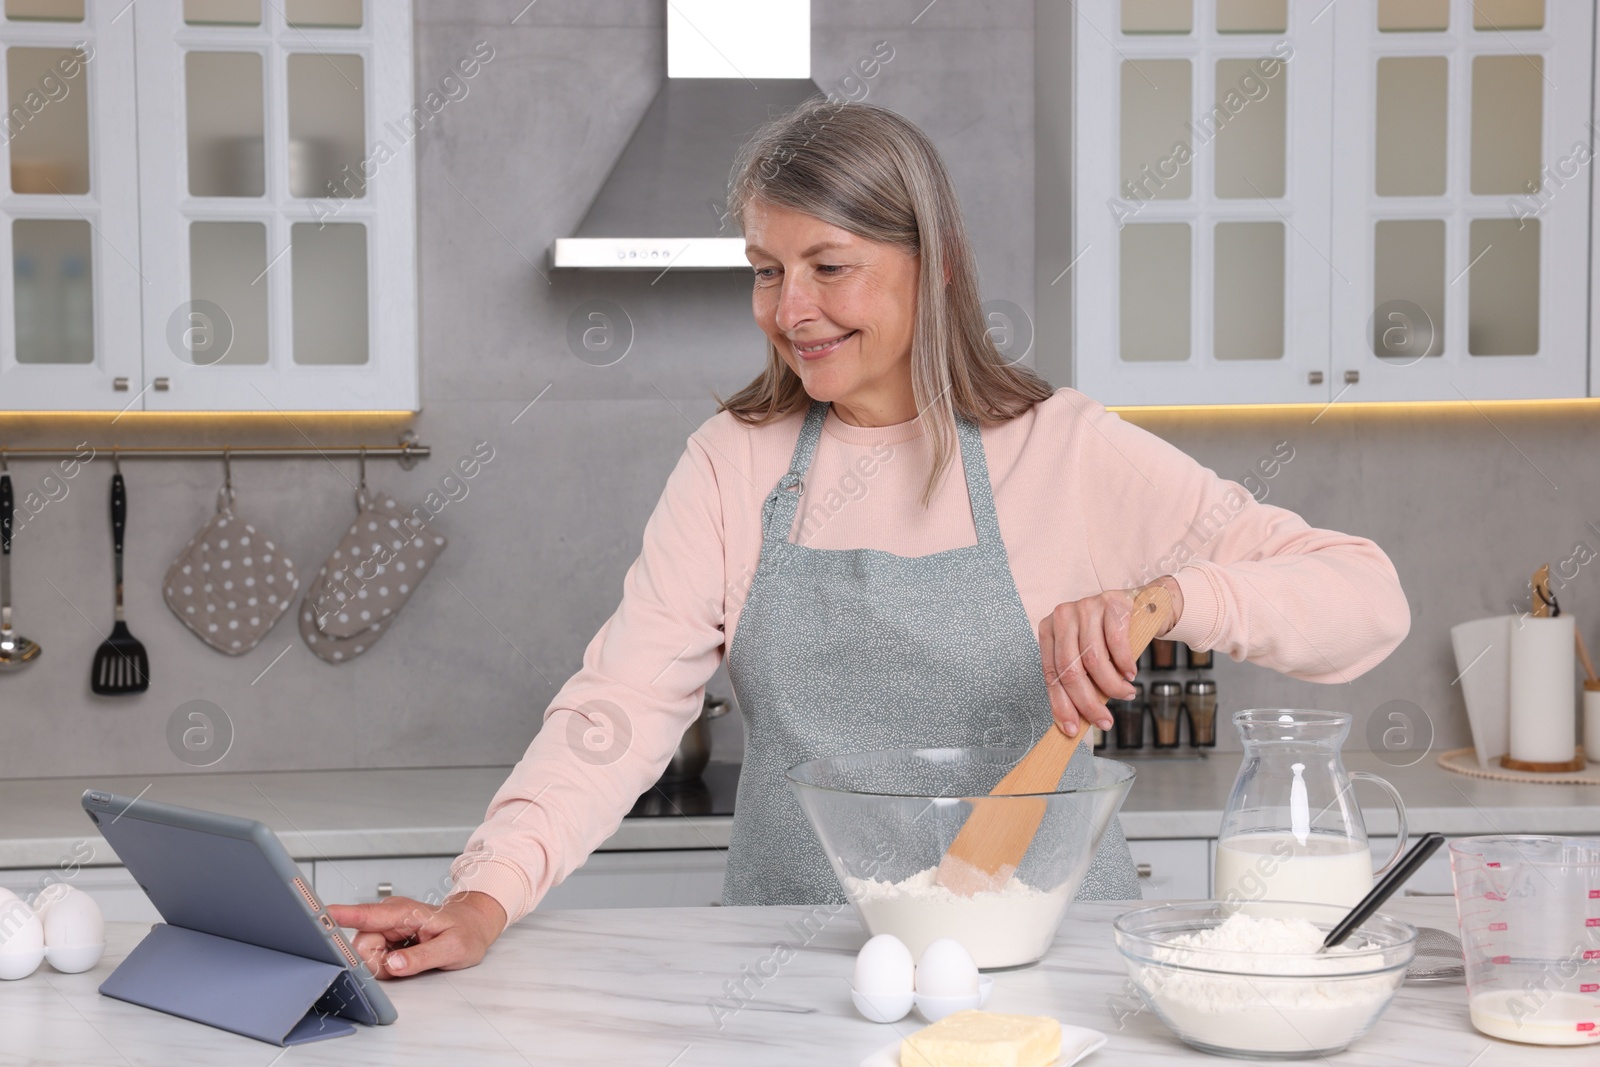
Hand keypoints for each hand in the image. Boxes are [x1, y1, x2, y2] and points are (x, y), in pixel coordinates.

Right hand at [326, 891, 506, 978]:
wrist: (472, 925)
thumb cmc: (466, 932)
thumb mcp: (453, 948)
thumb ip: (422, 957)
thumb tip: (393, 964)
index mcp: (403, 912)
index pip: (366, 915)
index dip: (340, 916)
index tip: (318, 915)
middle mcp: (388, 917)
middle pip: (361, 947)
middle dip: (378, 964)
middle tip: (406, 963)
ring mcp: (385, 928)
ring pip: (365, 956)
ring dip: (383, 966)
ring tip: (412, 960)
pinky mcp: (384, 938)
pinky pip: (373, 960)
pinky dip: (387, 966)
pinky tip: (406, 959)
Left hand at [1038, 578, 1183, 738]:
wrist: (1140, 606)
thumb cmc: (1108, 637)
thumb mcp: (1087, 655)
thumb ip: (1079, 681)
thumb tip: (1075, 722)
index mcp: (1049, 630)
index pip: (1051, 674)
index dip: (1061, 705)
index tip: (1072, 729)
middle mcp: (1063, 616)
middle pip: (1071, 670)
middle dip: (1088, 703)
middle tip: (1104, 721)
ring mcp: (1086, 607)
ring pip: (1094, 661)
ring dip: (1112, 686)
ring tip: (1126, 694)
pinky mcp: (1111, 603)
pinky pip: (1116, 644)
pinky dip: (1125, 666)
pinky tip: (1130, 674)